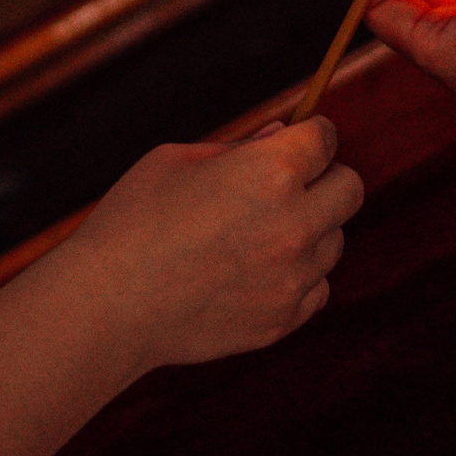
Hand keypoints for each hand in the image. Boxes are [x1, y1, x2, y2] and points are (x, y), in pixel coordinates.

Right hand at [74, 117, 363, 368]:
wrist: (106, 306)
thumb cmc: (133, 220)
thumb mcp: (178, 160)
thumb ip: (240, 147)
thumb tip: (284, 136)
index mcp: (271, 172)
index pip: (326, 138)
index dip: (310, 135)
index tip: (297, 142)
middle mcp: (294, 224)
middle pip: (350, 188)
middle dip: (325, 178)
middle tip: (290, 186)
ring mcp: (293, 277)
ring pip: (334, 241)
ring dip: (309, 231)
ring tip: (256, 236)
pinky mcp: (283, 320)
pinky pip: (316, 288)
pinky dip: (296, 278)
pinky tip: (254, 273)